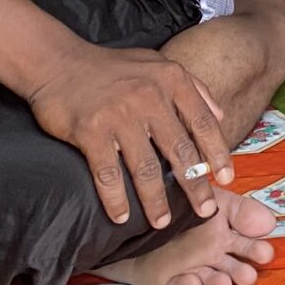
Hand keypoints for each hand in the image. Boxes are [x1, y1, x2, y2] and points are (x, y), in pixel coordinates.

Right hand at [27, 43, 233, 229]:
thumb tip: (221, 116)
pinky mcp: (91, 131)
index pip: (202, 122)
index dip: (217, 152)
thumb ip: (194, 87)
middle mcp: (150, 97)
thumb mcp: (159, 64)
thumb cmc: (114, 68)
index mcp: (171, 80)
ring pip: (145, 168)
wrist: (58, 62)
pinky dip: (115, 198)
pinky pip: (108, 173)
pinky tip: (121, 216)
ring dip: (156, 200)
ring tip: (162, 222)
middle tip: (205, 210)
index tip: (227, 177)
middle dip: (194, 184)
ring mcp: (120, 115)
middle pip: (180, 149)